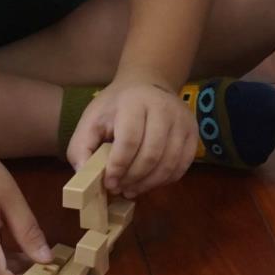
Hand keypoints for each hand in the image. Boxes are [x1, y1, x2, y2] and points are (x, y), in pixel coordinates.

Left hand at [68, 79, 196, 196]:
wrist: (147, 84)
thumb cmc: (116, 106)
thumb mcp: (91, 120)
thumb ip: (82, 148)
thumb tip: (85, 176)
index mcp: (134, 103)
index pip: (130, 140)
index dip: (118, 166)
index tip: (109, 182)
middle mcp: (163, 109)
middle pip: (151, 154)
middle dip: (133, 178)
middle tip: (120, 189)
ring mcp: (182, 120)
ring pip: (169, 163)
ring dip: (149, 183)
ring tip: (132, 189)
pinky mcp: (193, 132)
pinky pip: (182, 165)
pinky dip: (165, 180)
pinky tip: (149, 182)